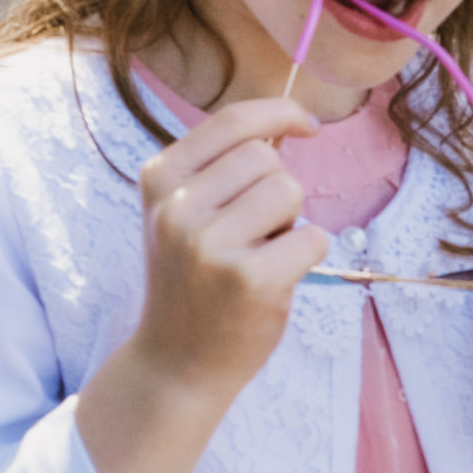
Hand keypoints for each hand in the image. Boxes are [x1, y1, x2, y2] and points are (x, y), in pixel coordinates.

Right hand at [127, 98, 327, 402]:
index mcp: (159, 179)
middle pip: (266, 156)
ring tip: (261, 252)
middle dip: (276, 186)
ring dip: (291, 220)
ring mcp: (210, 243)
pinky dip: (307, 254)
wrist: (176, 360)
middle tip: (255, 229)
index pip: (231, 121)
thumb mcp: (180, 212)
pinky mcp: (250, 279)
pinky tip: (276, 277)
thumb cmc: (190, 279)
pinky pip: (313, 238)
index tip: (307, 125)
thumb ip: (217, 168)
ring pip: (290, 191)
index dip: (279, 112)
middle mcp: (177, 206)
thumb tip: (285, 124)